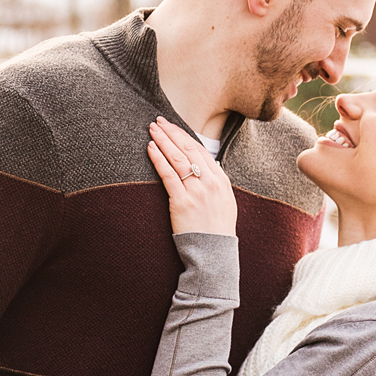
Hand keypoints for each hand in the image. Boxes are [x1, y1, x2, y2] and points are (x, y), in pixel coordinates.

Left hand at [147, 117, 238, 235]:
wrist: (214, 253)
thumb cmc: (216, 229)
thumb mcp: (224, 202)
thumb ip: (215, 182)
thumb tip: (205, 166)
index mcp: (221, 180)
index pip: (200, 149)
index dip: (184, 135)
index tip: (172, 126)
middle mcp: (211, 182)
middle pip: (188, 149)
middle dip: (171, 132)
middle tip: (158, 121)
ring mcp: (197, 192)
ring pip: (177, 158)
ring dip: (163, 141)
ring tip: (152, 130)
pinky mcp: (182, 202)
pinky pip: (168, 175)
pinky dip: (159, 159)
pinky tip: (151, 148)